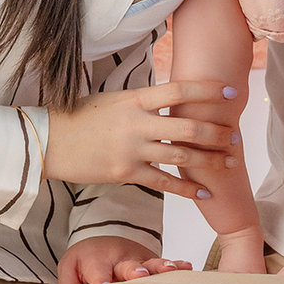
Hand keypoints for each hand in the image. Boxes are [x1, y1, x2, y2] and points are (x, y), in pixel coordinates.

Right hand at [44, 79, 239, 200]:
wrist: (48, 141)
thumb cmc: (80, 117)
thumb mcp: (113, 100)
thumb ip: (142, 102)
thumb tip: (170, 100)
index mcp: (134, 99)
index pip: (179, 90)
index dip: (208, 91)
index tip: (231, 94)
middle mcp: (136, 123)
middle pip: (187, 126)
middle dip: (216, 132)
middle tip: (235, 135)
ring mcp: (132, 149)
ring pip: (180, 156)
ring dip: (209, 160)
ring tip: (229, 162)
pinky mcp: (125, 173)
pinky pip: (163, 182)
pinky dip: (186, 189)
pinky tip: (204, 193)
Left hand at [56, 236, 191, 283]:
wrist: (102, 239)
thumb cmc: (86, 262)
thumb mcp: (69, 272)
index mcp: (95, 262)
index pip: (98, 273)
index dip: (101, 281)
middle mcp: (119, 259)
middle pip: (127, 266)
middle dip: (133, 271)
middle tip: (139, 275)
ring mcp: (138, 259)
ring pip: (150, 263)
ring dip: (160, 267)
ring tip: (170, 271)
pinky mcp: (151, 262)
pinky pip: (165, 264)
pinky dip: (176, 266)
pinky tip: (187, 268)